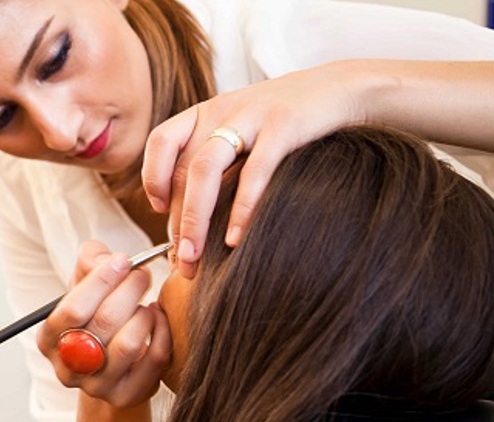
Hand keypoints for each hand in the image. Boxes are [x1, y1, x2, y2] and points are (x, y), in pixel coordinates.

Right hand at [38, 240, 170, 406]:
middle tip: (143, 274)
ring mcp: (96, 387)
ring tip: (146, 303)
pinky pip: (155, 359)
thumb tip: (109, 259)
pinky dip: (163, 332)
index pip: (72, 309)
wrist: (110, 364)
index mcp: (48, 339)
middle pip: (104, 323)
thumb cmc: (95, 315)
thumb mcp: (84, 286)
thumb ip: (90, 262)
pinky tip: (158, 319)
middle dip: (130, 290)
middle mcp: (67, 368)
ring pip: (130, 344)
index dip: (101, 281)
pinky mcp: (126, 396)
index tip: (123, 260)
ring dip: (144, 314)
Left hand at [142, 61, 367, 276]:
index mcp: (205, 111)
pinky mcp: (284, 125)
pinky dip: (241, 208)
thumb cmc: (284, 123)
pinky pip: (254, 171)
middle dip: (176, 222)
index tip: (159, 211)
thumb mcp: (241, 131)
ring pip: (205, 169)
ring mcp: (250, 116)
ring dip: (195, 218)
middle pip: (182, 169)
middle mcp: (221, 111)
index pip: (162, 141)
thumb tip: (188, 220)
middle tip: (179, 262)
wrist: (339, 88)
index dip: (153, 177)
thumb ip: (215, 163)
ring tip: (194, 255)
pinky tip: (236, 238)